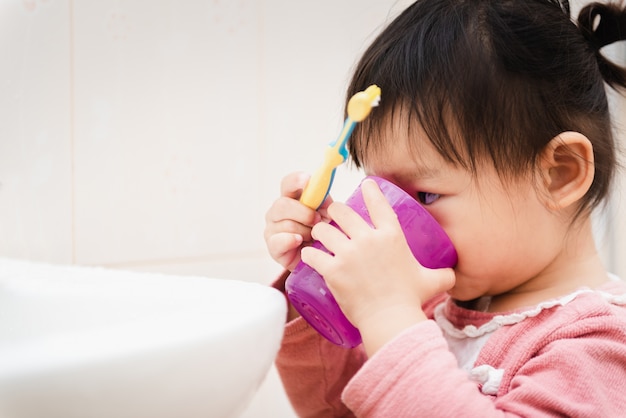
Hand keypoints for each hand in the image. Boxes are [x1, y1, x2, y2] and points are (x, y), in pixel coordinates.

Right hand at [264, 172, 331, 270]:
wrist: (316, 258)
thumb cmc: (320, 232)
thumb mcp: (326, 215)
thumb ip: (326, 204)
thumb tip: (326, 200)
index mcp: (291, 198)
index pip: (288, 183)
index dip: (296, 180)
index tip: (307, 180)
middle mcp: (277, 211)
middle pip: (283, 204)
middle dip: (303, 212)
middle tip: (318, 220)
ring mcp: (272, 228)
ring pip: (286, 224)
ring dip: (304, 231)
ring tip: (313, 237)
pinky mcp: (272, 246)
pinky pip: (279, 241)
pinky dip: (291, 240)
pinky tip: (300, 241)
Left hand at [301, 179, 454, 353]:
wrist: (391, 321)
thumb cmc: (410, 300)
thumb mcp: (432, 281)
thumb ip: (443, 274)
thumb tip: (453, 275)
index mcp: (391, 236)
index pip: (378, 203)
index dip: (370, 190)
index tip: (364, 184)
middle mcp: (368, 239)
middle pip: (341, 211)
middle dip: (334, 212)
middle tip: (333, 219)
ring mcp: (348, 253)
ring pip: (323, 229)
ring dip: (319, 231)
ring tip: (318, 237)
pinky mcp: (332, 270)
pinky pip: (312, 254)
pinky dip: (308, 254)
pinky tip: (309, 256)